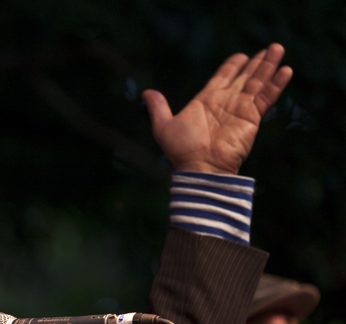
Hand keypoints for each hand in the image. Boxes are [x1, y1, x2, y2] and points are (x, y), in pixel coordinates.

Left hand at [143, 43, 292, 173]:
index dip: (232, 66)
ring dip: (268, 66)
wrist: (200, 168)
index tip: (241, 56)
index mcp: (206, 101)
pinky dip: (276, 84)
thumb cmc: (181, 151)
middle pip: (243, 77)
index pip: (222, 78)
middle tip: (269, 48)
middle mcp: (225, 103)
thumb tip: (146, 92)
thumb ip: (158, 108)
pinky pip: (266, 97)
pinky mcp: (252, 117)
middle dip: (255, 63)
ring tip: (278, 48)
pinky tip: (285, 70)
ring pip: (257, 82)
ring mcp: (240, 109)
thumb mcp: (163, 126)